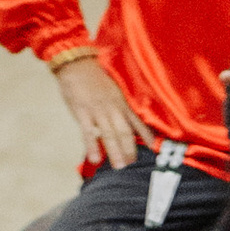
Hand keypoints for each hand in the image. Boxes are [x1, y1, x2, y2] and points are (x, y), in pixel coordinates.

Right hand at [48, 52, 141, 171]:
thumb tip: (125, 121)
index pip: (137, 121)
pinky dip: (92, 146)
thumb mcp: (112, 89)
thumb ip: (119, 105)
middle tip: (133, 165)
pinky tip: (95, 159)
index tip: (153, 148)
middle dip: (130, 149)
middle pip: (125, 131)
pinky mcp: (82, 112)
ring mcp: (97, 110)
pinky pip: (88, 132)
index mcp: (121, 102)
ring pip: (109, 134)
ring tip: (119, 167)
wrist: (76, 63)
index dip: (145, 135)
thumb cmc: (94, 78)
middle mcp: (112, 107)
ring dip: (115, 152)